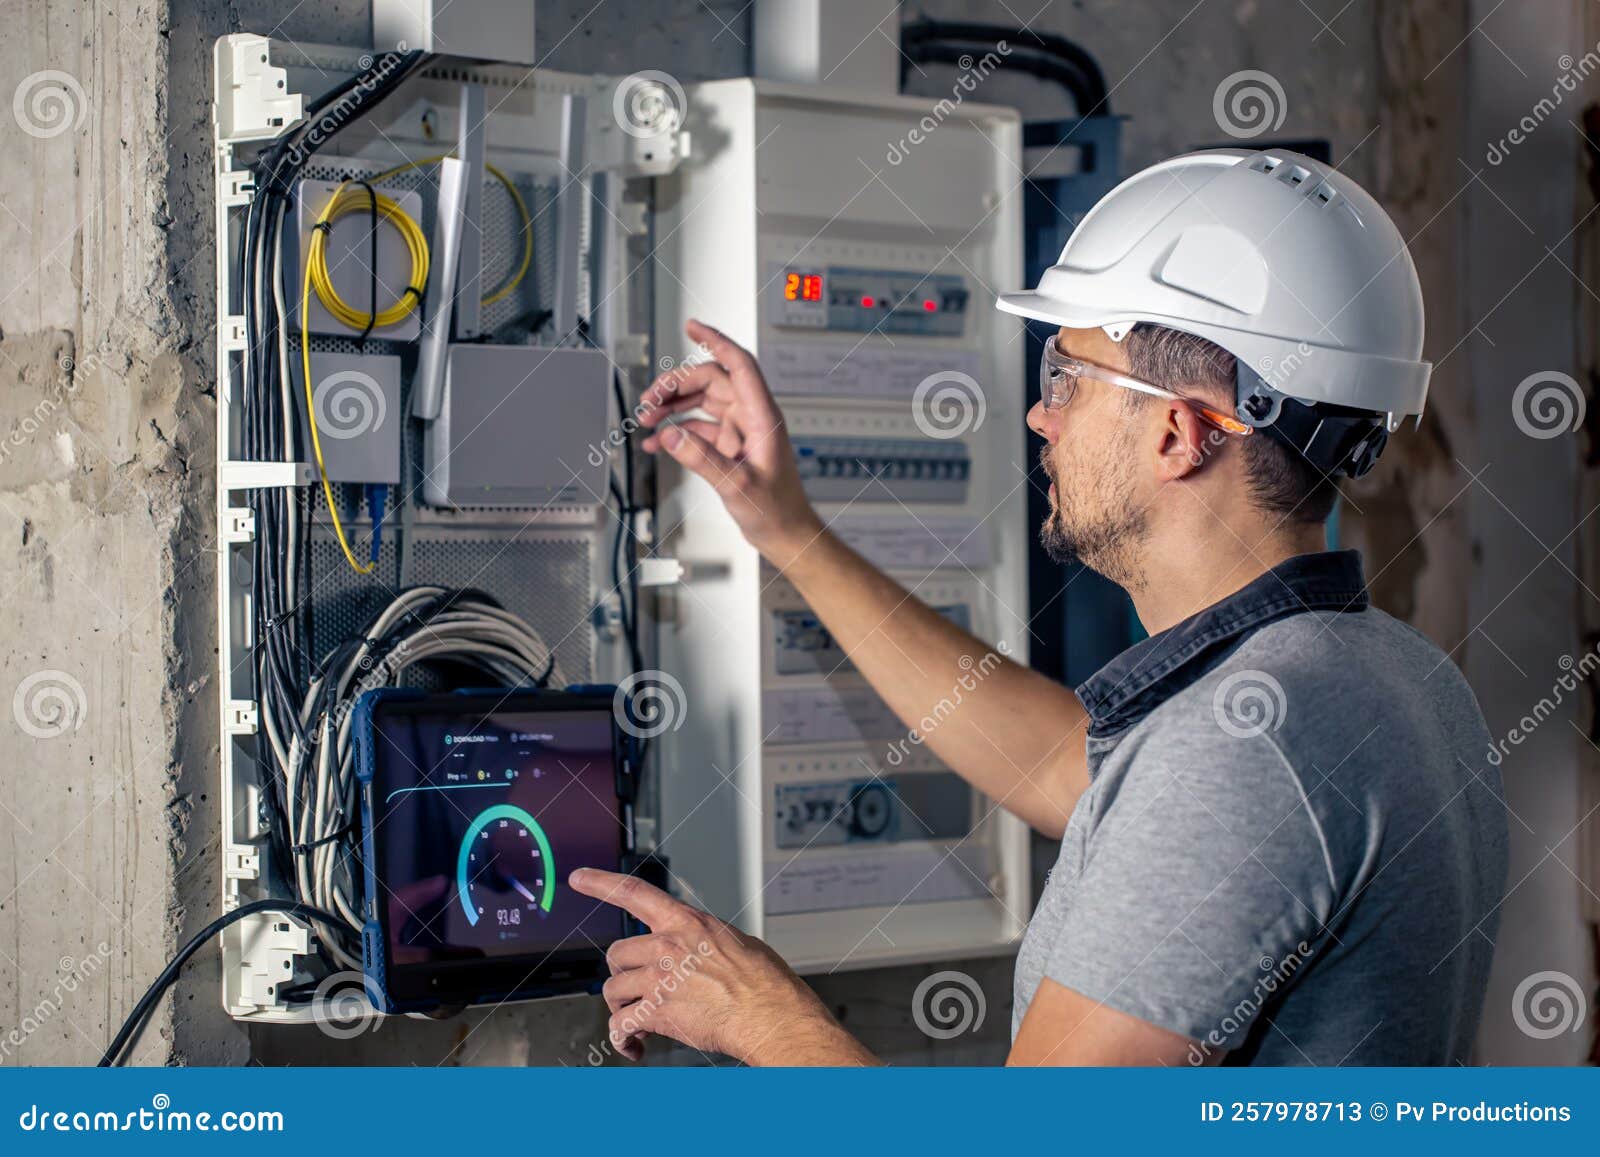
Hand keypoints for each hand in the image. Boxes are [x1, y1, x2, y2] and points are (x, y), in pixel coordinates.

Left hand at [569, 867, 873, 1064]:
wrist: (771, 1015)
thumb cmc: (765, 983)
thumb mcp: (737, 942)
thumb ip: (708, 941)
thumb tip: (705, 950)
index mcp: (688, 922)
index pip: (634, 893)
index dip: (601, 883)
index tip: (580, 878)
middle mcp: (668, 946)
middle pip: (618, 953)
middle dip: (623, 973)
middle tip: (635, 989)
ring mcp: (659, 979)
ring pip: (614, 989)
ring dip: (621, 1007)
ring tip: (637, 1021)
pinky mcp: (656, 1012)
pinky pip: (620, 1025)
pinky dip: (622, 1040)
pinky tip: (634, 1046)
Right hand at [639, 319, 823, 566]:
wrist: (786, 533)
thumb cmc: (777, 510)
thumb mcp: (737, 486)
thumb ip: (702, 459)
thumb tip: (672, 435)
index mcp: (762, 416)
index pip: (739, 365)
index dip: (716, 340)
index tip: (693, 327)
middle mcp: (751, 417)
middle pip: (711, 380)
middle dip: (677, 384)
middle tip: (649, 400)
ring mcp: (740, 430)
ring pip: (702, 401)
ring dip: (673, 406)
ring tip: (648, 419)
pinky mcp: (730, 446)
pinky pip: (699, 427)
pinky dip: (678, 431)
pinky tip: (659, 442)